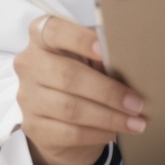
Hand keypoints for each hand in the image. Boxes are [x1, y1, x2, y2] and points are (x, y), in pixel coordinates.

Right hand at [12, 15, 146, 164]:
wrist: (59, 117)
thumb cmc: (80, 77)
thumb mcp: (88, 59)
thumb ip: (101, 54)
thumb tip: (129, 59)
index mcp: (41, 37)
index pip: (54, 30)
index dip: (80, 39)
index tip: (105, 50)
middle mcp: (29, 64)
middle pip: (68, 76)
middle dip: (108, 91)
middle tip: (136, 103)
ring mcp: (27, 97)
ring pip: (71, 109)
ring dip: (109, 117)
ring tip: (135, 122)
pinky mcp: (33, 127)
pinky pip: (70, 133)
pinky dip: (97, 133)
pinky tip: (114, 133)